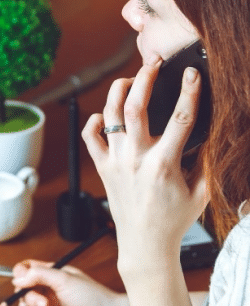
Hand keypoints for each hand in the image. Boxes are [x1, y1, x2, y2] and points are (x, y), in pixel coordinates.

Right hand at [12, 259, 134, 305]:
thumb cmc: (91, 296)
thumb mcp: (64, 279)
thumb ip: (39, 275)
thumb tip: (16, 278)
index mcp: (50, 274)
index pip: (26, 269)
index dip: (20, 274)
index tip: (21, 281)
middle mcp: (46, 290)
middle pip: (22, 291)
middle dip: (30, 298)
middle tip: (45, 303)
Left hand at [81, 56, 208, 275]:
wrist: (143, 243)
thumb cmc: (173, 219)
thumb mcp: (201, 192)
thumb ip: (207, 161)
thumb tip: (215, 133)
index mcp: (163, 164)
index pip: (180, 119)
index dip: (189, 92)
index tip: (193, 73)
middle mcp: (135, 159)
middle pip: (134, 107)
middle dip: (144, 78)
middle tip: (153, 62)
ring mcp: (115, 162)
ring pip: (109, 116)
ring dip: (116, 91)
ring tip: (129, 79)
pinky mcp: (102, 168)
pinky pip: (90, 138)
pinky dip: (94, 121)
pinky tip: (104, 115)